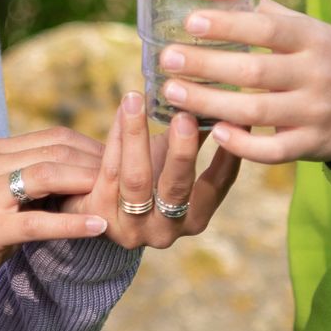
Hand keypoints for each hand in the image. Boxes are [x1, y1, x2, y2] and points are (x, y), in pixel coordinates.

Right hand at [0, 128, 109, 308]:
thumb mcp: (8, 195)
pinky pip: (37, 221)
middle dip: (95, 163)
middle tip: (128, 178)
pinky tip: (98, 227)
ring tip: (116, 195)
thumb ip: (38, 177)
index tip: (122, 161)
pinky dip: (71, 224)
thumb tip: (90, 166)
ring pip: (46, 177)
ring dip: (86, 184)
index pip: (53, 138)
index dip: (92, 147)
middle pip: (53, 153)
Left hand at [64, 90, 242, 248]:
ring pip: (136, 179)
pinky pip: (109, 170)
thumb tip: (220, 100)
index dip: (227, 153)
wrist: (96, 203)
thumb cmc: (145, 176)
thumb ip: (194, 138)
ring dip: (136, 134)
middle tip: (185, 117)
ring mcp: (132, 228)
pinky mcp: (100, 216)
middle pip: (176, 188)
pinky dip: (116, 136)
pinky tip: (122, 109)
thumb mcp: (171, 160)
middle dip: (182, 151)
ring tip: (136, 99)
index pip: (216, 185)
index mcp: (194, 218)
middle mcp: (166, 230)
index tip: (234, 119)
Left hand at [155, 0, 330, 164]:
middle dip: (206, 65)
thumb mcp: (314, 29)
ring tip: (172, 93)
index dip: (228, 24)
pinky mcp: (311, 145)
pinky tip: (213, 131)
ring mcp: (314, 113)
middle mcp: (315, 75)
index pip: (268, 28)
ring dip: (209, 103)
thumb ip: (274, 15)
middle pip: (254, 73)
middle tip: (167, 59)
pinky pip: (272, 150)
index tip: (190, 21)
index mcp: (313, 39)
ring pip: (256, 113)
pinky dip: (242, 144)